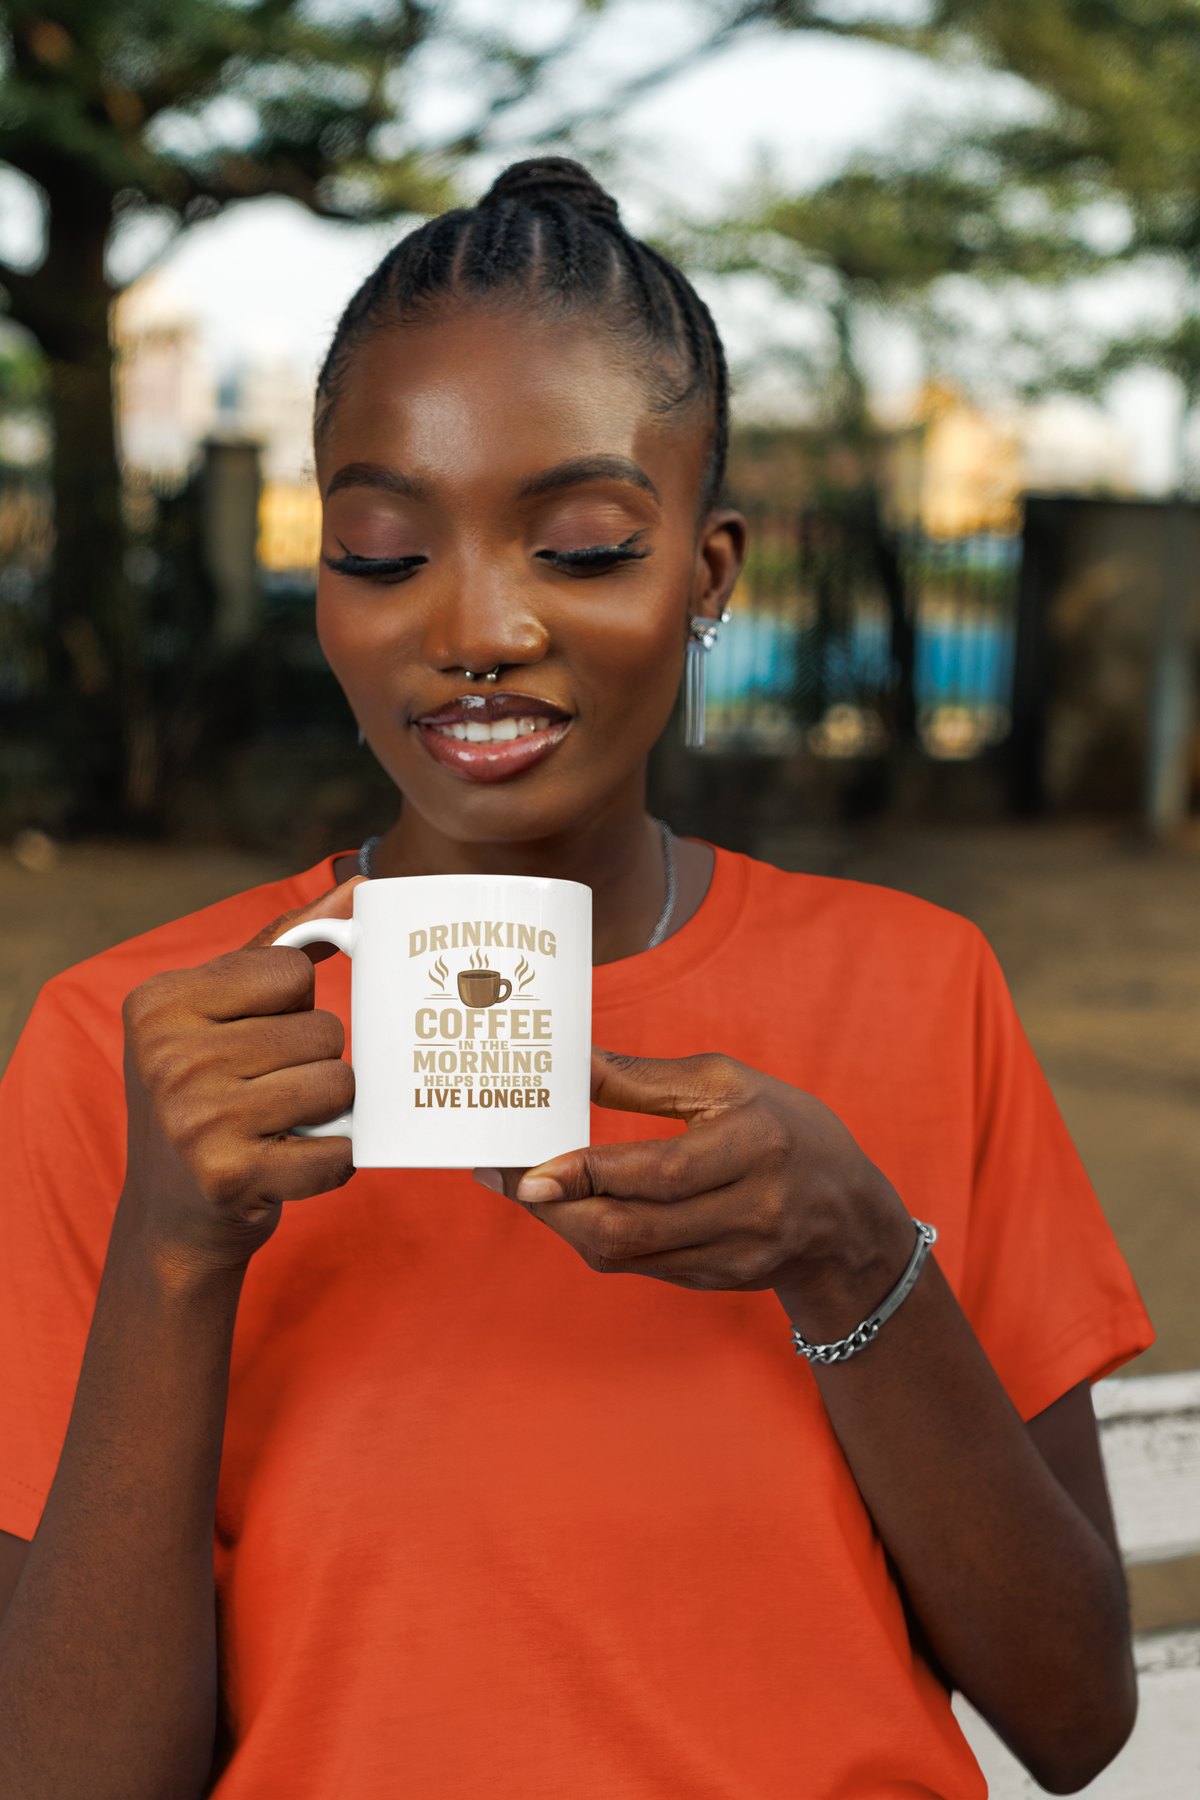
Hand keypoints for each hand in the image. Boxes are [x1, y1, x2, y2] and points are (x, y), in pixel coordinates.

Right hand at [118, 878, 363, 1273]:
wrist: (172, 1216)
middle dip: (314, 1062)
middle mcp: (167, 1056)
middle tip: (267, 1092)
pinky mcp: (230, 1177)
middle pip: (323, 1030)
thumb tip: (360, 884)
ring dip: (329, 1111)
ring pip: (338, 1084)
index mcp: (159, 1002)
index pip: (294, 970)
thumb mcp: (218, 1012)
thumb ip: (285, 944)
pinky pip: (337, 1151)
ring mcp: (196, 1119)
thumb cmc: (209, 1095)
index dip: (293, 1006)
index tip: (254, 1039)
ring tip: (282, 1124)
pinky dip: (332, 1160)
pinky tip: (291, 1162)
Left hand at [477, 1048, 914, 1337]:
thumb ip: (645, 1079)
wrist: (846, 1217)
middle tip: (506, 1178)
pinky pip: (640, 1267)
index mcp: (754, 1147)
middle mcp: (750, 1210)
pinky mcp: (717, 1282)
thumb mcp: (727, 1084)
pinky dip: (598, 1239)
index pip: (658, 1173)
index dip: (587, 1174)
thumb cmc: (783, 1130)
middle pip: (632, 1228)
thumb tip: (572, 1062)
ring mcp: (735, 1257)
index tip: (530, 1168)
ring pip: (628, 1255)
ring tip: (526, 1189)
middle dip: (557, 1208)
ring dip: (567, 1224)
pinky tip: (572, 1210)